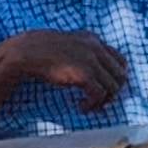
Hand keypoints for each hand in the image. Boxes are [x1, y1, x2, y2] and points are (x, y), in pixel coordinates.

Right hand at [0, 28, 124, 104]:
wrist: (26, 52)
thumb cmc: (43, 52)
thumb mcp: (69, 45)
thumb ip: (84, 52)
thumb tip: (94, 72)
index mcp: (93, 39)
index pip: (120, 59)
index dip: (116, 76)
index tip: (106, 87)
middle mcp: (96, 48)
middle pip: (120, 74)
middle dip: (113, 91)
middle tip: (99, 101)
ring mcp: (91, 60)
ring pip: (113, 86)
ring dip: (103, 100)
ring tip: (89, 105)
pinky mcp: (84, 74)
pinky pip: (100, 94)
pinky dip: (93, 104)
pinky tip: (82, 107)